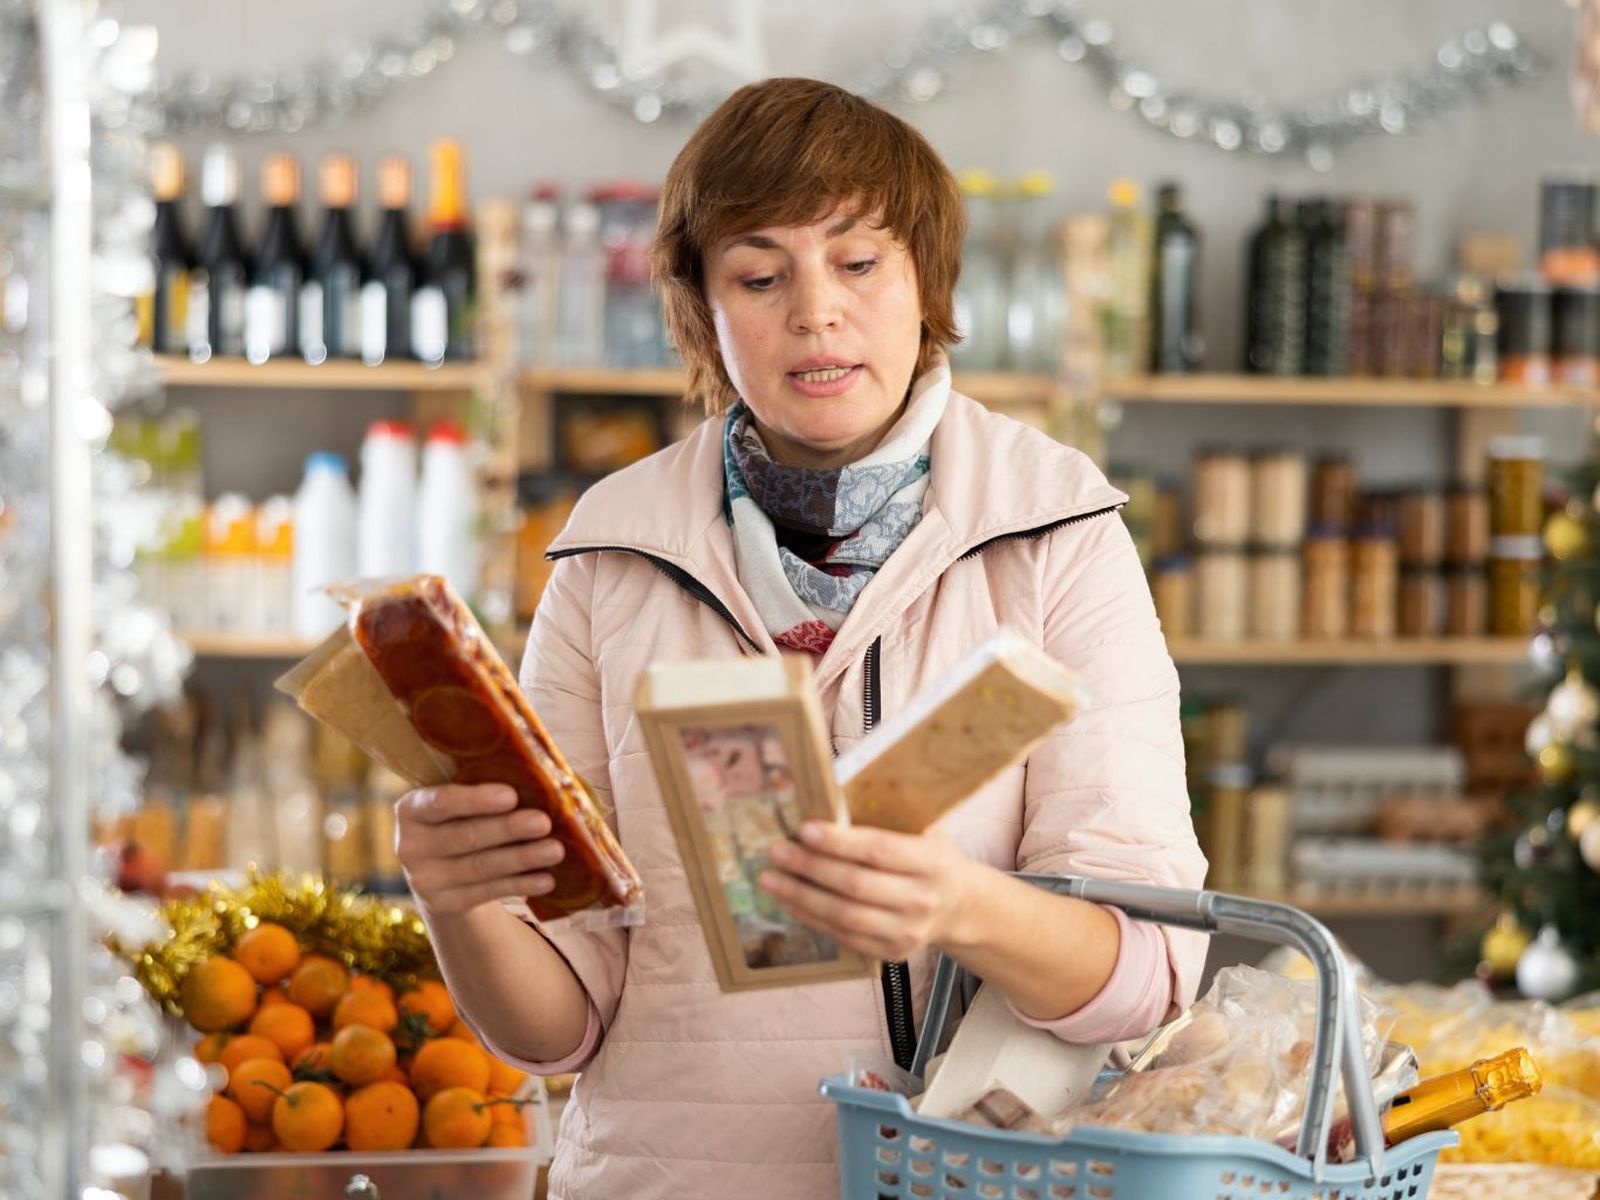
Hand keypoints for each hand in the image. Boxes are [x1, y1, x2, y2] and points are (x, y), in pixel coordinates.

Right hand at [394, 784, 565, 913]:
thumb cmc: (461, 819)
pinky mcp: (444, 904)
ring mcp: (424, 880)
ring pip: (480, 867)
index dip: (474, 800)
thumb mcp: (459, 802)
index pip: (440, 802)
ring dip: (521, 859)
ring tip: (555, 850)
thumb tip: (540, 781)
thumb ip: (481, 787)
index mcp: (411, 809)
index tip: (511, 795)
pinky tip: (546, 879)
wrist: (440, 869)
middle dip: (507, 829)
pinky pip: (487, 893)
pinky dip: (520, 884)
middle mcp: (410, 846)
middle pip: (465, 837)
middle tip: (543, 822)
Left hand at [757, 822, 984, 960]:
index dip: (839, 842)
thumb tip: (825, 798)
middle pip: (855, 885)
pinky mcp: (892, 952)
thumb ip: (883, 817)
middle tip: (776, 851)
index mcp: (932, 862)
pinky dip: (811, 917)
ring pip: (843, 915)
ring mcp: (908, 932)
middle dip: (809, 867)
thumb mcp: (922, 830)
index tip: (804, 829)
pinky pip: (842, 935)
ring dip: (800, 896)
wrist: (959, 905)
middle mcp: (922, 900)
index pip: (878, 851)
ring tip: (770, 878)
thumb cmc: (929, 856)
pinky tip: (789, 900)